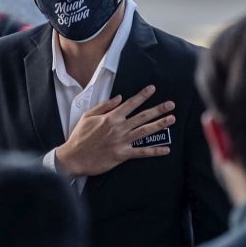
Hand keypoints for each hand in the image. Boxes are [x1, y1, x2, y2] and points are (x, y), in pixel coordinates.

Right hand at [55, 84, 174, 176]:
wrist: (73, 157)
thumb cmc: (79, 137)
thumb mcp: (88, 116)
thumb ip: (104, 105)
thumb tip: (119, 97)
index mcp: (111, 117)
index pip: (130, 103)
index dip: (142, 95)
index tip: (153, 89)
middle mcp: (119, 127)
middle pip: (142, 116)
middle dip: (158, 109)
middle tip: (171, 104)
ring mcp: (122, 141)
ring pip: (145, 131)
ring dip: (160, 125)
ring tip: (172, 119)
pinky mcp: (122, 155)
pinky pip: (142, 152)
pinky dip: (155, 151)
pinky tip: (166, 149)